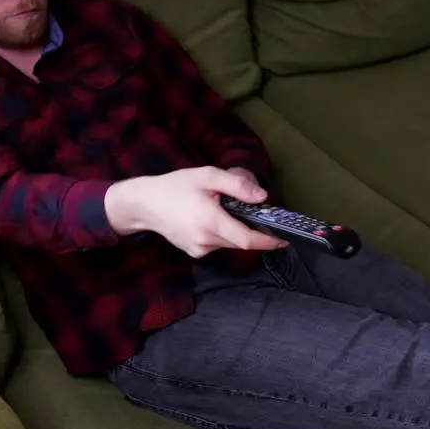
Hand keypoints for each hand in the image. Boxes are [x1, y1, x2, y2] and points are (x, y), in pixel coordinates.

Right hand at [105, 166, 288, 257]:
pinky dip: (222, 233)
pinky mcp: (194, 252)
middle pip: (241, 241)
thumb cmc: (174, 186)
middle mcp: (205, 240)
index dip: (268, 241)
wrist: (144, 204)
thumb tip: (263, 198)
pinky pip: (217, 244)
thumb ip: (236, 185)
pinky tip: (210, 218)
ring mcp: (199, 249)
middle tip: (250, 210)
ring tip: (222, 209)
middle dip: (252, 229)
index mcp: (210, 221)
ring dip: (236, 230)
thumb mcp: (206, 176)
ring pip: (230, 243)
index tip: (285, 239)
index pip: (247, 239)